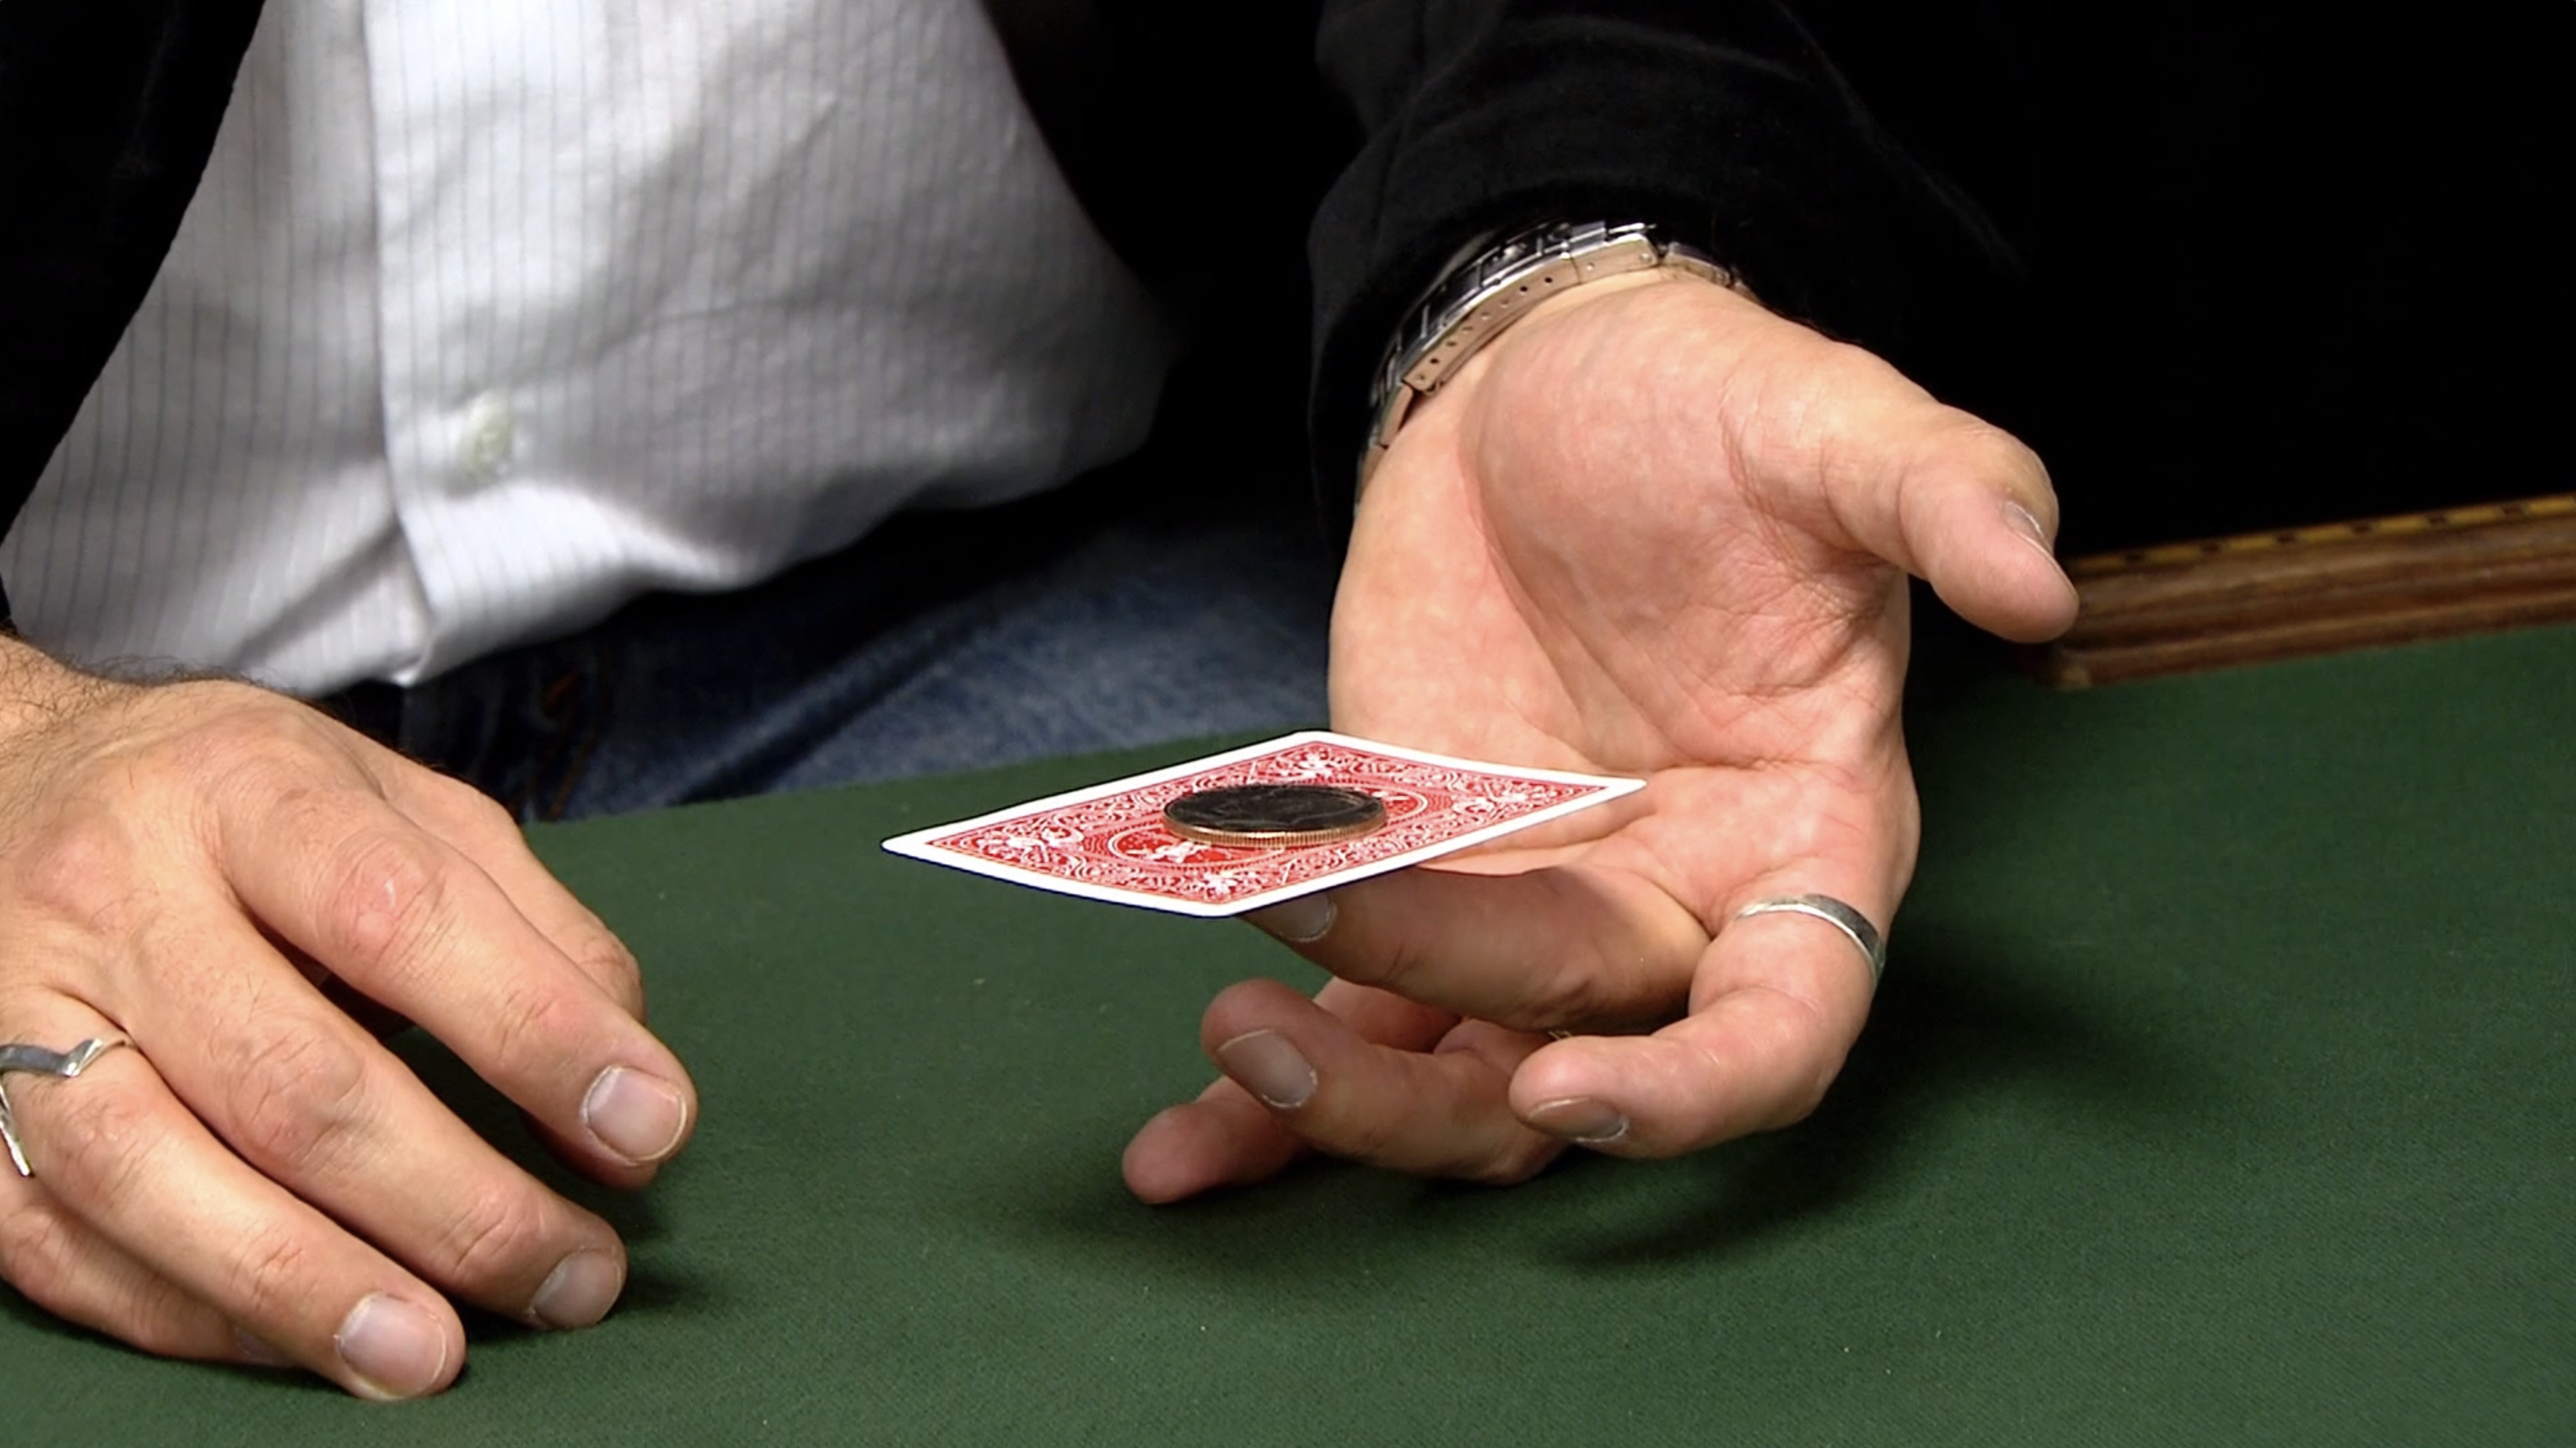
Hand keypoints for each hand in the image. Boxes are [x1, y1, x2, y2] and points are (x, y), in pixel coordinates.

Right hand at [0, 641, 695, 1396]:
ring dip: (312, 1289)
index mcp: (244, 792)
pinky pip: (70, 1245)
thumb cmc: (244, 812)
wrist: (2, 781)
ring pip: (156, 1178)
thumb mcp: (403, 810)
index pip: (402, 915)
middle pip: (290, 1078)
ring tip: (439, 1356)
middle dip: (456, 1203)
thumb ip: (535, 935)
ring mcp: (15, 1012)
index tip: (648, 1123)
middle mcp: (114, 897)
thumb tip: (628, 1095)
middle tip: (575, 1275)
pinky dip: (200, 1315)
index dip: (535, 1030)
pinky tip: (313, 1344)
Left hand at [1125, 272, 2073, 1197]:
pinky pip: (1363, 1018)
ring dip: (1343, 1098)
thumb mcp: (1829, 420)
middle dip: (1433, 1058)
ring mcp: (1536, 908)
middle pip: (1578, 1058)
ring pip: (1459, 1073)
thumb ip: (1942, 492)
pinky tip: (1179, 1144)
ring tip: (1231, 1028)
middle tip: (1283, 979)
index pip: (1783, 1018)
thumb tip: (2042, 584)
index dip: (1694, 1088)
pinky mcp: (1422, 885)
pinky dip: (1269, 1099)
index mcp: (1802, 835)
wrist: (1540, 383)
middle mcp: (1672, 903)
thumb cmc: (1707, 407)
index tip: (1569, 1084)